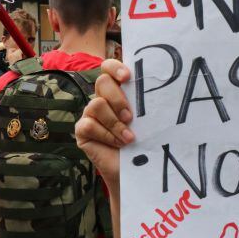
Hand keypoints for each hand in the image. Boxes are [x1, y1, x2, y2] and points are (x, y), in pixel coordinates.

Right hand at [75, 59, 133, 190]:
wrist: (136, 169)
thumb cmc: (144, 142)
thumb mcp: (146, 120)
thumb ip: (143, 103)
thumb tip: (156, 89)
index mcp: (118, 91)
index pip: (109, 68)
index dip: (115, 68)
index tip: (127, 77)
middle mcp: (102, 99)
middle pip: (102, 82)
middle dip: (118, 99)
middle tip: (130, 117)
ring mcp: (90, 114)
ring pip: (97, 104)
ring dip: (115, 123)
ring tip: (128, 138)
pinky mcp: (82, 130)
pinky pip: (89, 125)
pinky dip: (106, 135)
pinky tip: (117, 144)